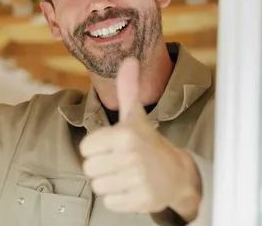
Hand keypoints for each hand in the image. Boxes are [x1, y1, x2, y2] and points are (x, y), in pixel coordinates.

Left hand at [79, 57, 202, 220]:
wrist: (177, 173)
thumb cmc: (148, 142)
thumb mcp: (135, 115)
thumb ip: (127, 89)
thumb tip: (129, 59)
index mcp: (125, 134)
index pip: (85, 148)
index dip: (95, 148)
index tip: (112, 146)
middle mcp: (132, 157)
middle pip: (89, 169)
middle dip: (101, 167)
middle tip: (119, 161)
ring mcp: (138, 180)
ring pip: (98, 187)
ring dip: (108, 182)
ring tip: (126, 174)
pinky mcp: (141, 200)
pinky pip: (110, 202)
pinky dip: (118, 198)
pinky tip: (132, 187)